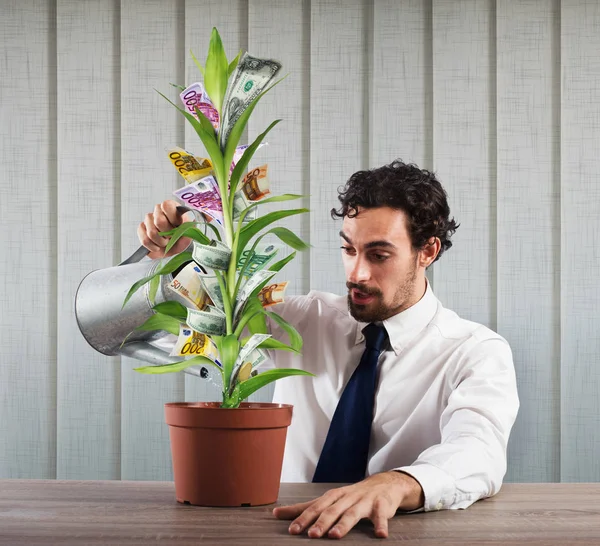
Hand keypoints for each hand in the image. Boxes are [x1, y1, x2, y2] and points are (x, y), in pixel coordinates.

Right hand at [137, 200, 192, 258]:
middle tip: (172, 237)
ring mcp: (148, 220)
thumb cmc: (181, 236)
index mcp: (170, 207)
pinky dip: (153, 247)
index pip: (166, 205)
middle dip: (168, 234)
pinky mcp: (141, 230)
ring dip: (161, 242)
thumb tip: (186, 218)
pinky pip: (144, 240)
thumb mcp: (189, 231)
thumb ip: (189, 224)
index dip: (172, 218)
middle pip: (159, 221)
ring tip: (166, 242)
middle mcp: (157, 211)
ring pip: (151, 233)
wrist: (175, 248)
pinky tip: (158, 247)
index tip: (178, 225)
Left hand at [273, 471, 423, 538]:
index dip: (304, 518)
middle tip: (311, 535)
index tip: (292, 530)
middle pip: (332, 510)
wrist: (385, 483)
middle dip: (321, 522)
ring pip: (353, 513)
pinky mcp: (382, 505)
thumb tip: (276, 514)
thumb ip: (306, 508)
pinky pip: (381, 516)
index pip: (315, 507)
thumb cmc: (352, 495)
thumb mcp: (329, 499)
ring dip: (343, 524)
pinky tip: (380, 535)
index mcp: (333, 496)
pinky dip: (381, 525)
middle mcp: (347, 498)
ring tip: (335, 536)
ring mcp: (364, 501)